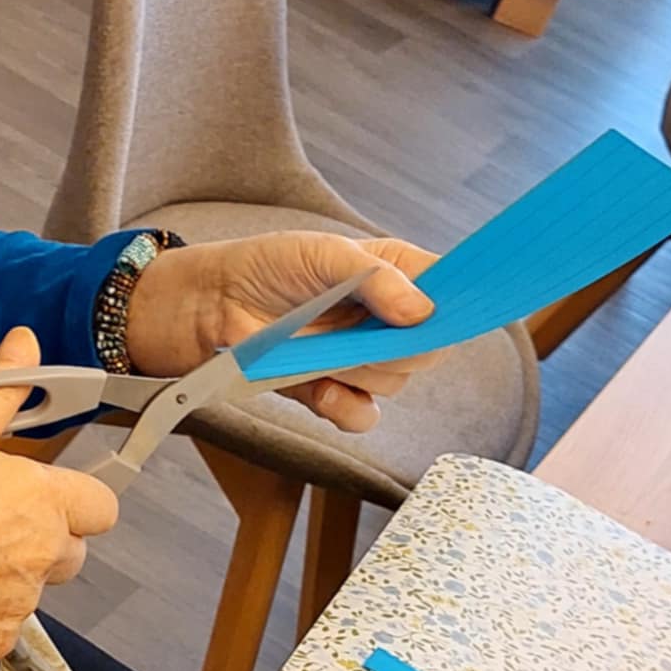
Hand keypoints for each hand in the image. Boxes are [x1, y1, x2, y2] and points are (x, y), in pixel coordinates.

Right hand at [0, 327, 116, 670]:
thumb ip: (0, 388)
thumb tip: (27, 341)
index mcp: (45, 503)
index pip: (103, 506)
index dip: (78, 498)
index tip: (42, 493)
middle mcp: (45, 558)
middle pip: (73, 552)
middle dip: (45, 538)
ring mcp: (21, 606)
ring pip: (35, 589)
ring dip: (11, 575)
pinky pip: (2, 626)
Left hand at [124, 231, 440, 432]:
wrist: (203, 305)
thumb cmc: (261, 265)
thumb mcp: (320, 254)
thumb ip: (374, 277)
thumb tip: (422, 311)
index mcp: (388, 273)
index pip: (446, 287)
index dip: (461, 298)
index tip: (467, 307)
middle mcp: (380, 318)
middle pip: (429, 345)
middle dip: (406, 342)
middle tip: (373, 328)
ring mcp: (356, 357)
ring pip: (396, 380)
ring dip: (363, 368)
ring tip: (322, 346)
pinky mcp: (328, 391)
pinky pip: (362, 416)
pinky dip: (348, 408)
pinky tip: (323, 389)